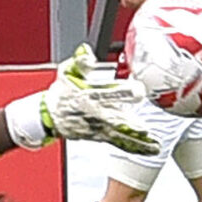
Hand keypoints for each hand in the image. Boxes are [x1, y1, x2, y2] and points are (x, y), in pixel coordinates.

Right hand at [9, 47, 160, 153]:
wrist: (48, 116)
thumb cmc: (61, 94)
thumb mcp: (66, 72)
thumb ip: (79, 62)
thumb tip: (86, 51)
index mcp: (88, 94)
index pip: (107, 93)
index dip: (123, 92)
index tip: (138, 90)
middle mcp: (94, 113)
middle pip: (115, 118)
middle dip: (131, 124)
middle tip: (146, 129)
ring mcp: (98, 127)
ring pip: (119, 134)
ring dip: (137, 140)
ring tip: (154, 144)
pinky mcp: (100, 136)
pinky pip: (118, 142)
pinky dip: (133, 147)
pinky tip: (148, 150)